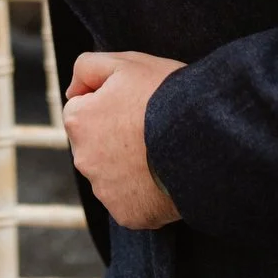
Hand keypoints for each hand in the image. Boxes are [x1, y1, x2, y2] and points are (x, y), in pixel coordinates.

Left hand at [62, 51, 183, 229]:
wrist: (205, 136)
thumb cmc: (166, 95)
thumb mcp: (126, 63)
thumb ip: (87, 68)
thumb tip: (72, 90)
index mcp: (78, 121)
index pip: (83, 111)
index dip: (110, 105)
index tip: (134, 105)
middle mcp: (83, 159)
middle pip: (96, 146)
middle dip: (116, 138)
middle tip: (149, 130)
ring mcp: (105, 191)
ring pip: (113, 176)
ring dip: (130, 167)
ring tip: (161, 153)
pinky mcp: (127, 214)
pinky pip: (132, 202)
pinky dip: (145, 193)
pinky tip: (165, 176)